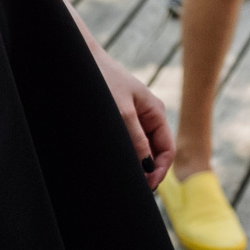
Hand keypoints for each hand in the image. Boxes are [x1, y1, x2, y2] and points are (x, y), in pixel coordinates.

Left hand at [93, 39, 174, 188]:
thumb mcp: (122, 113)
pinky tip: (113, 163)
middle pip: (155, 152)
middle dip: (147, 171)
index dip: (160, 171)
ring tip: (122, 179)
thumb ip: (136, 140)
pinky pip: (128, 142)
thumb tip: (147, 168)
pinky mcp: (119, 119)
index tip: (147, 187)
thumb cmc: (103, 81)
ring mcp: (134, 117)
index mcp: (155, 112)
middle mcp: (148, 116)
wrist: (81, 60)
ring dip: (135, 164)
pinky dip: (125, 155)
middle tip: (133, 189)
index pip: (167, 149)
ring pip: (141, 149)